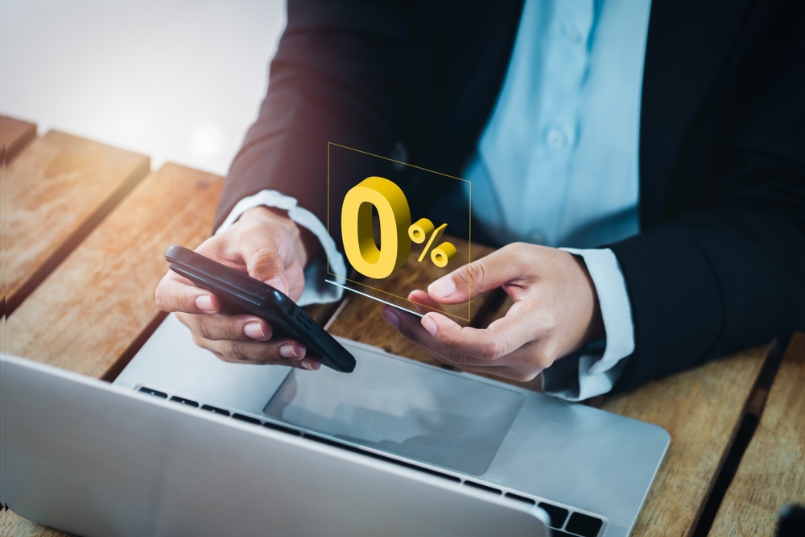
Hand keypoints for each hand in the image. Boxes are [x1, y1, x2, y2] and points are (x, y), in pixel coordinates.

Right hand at [155, 206, 322, 369]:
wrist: (276, 251)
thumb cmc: (254, 238)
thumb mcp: (258, 237)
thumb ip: (263, 259)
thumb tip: (274, 286)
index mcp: (186, 278)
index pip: (172, 296)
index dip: (188, 302)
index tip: (213, 302)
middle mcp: (197, 310)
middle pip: (208, 330)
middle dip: (239, 332)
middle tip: (265, 328)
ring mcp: (220, 330)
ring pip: (236, 350)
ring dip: (266, 352)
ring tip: (296, 347)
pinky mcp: (245, 342)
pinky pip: (260, 355)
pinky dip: (284, 358)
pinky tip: (307, 358)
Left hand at [381, 243, 604, 381]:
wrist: (590, 301)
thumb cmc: (558, 275)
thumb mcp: (520, 259)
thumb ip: (477, 274)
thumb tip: (436, 292)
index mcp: (539, 324)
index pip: (488, 344)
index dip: (450, 335)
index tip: (423, 315)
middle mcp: (531, 355)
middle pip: (468, 357)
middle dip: (424, 336)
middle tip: (393, 313)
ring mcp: (523, 368)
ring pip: (465, 361)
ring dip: (429, 339)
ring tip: (402, 313)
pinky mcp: (513, 369)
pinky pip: (473, 360)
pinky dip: (446, 341)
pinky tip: (427, 322)